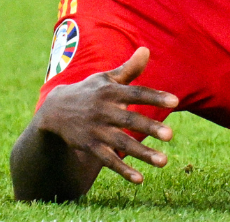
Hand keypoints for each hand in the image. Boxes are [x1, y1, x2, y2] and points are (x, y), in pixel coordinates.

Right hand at [34, 47, 177, 184]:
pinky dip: (122, 170)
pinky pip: (107, 160)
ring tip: (164, 161)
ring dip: (142, 154)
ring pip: (121, 143)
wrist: (54, 110)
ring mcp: (95, 130)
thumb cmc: (89, 91)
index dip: (155, 96)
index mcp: (110, 91)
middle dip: (149, 128)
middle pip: (129, 120)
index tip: (176, 101)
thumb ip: (129, 69)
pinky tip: (140, 179)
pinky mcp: (89, 146)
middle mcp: (103, 110)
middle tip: (171, 135)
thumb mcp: (106, 78)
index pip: (136, 93)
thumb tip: (147, 49)